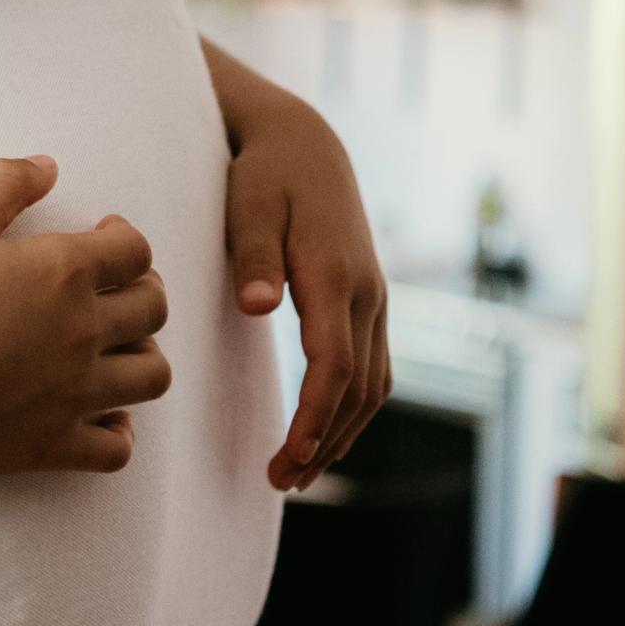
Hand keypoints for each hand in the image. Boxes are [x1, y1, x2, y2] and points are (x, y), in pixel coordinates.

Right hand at [0, 156, 171, 480]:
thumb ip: (2, 185)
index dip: (126, 237)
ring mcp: (76, 395)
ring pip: (152, 376)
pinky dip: (119, 431)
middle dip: (142, 290)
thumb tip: (48, 166)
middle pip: (153, 309)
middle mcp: (84, 333)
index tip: (107, 235)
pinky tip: (100, 416)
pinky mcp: (55, 445)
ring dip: (144, 356)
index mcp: (63, 273)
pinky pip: (117, 448)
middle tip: (116, 287)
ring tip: (117, 348)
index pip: (134, 250)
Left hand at [216, 59, 391, 490]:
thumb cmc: (266, 175)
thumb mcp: (249, 203)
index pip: (335, 365)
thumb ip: (253, 255)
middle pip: (359, 389)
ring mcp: (375, 300)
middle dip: (326, 441)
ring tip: (299, 472)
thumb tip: (257, 307)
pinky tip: (325, 433)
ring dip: (342, 433)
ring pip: (374, 385)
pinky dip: (353, 409)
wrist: (305, 144)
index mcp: (334, 276)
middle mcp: (366, 294)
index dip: (316, 417)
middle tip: (283, 481)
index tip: (290, 455)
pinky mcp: (369, 302)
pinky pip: (373, 368)